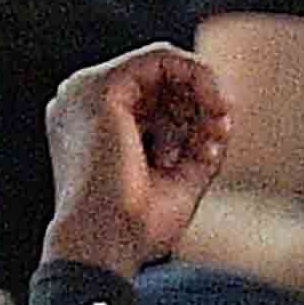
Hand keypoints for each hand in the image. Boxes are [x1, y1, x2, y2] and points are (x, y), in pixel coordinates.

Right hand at [41, 45, 231, 273]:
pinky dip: (199, 77)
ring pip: (165, 64)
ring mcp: (86, 92)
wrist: (105, 246)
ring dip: (204, 93)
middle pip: (160, 80)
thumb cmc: (135, 227)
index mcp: (93, 124)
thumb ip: (196, 142)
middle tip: (220, 134)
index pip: (152, 98)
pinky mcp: (102, 88)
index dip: (193, 113)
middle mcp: (83, 103)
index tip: (216, 142)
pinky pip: (163, 58)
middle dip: (201, 104)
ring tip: (217, 128)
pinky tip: (214, 105)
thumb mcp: (178, 178)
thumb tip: (221, 117)